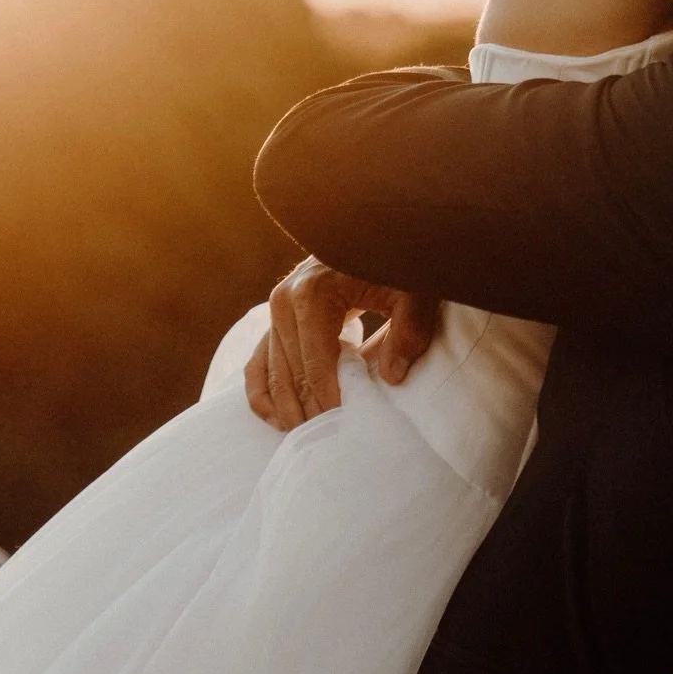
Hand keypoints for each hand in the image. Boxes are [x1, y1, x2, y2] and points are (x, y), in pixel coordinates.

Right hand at [244, 257, 440, 431]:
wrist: (377, 228)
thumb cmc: (397, 259)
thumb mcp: (414, 289)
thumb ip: (410, 329)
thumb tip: (392, 377)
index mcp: (314, 292)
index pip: (316, 362)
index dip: (329, 399)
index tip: (344, 428)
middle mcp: (285, 300)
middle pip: (291, 371)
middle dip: (308, 410)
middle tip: (327, 444)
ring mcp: (276, 307)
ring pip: (272, 370)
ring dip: (285, 407)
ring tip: (304, 438)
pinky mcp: (277, 315)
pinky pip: (259, 359)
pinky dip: (264, 390)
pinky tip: (276, 418)